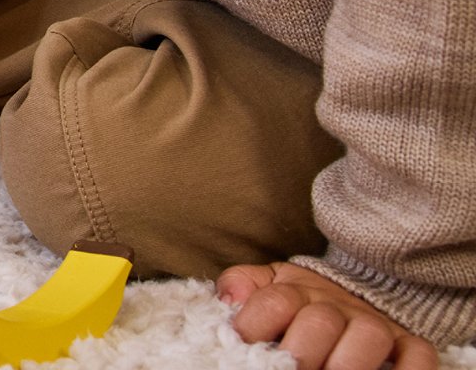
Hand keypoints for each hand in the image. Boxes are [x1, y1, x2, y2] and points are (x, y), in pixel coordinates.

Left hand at [218, 262, 436, 369]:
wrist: (353, 292)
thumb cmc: (300, 301)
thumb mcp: (266, 286)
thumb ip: (242, 287)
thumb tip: (229, 300)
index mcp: (296, 290)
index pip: (276, 301)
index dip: (255, 325)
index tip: (241, 346)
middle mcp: (338, 305)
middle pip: (320, 321)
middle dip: (301, 353)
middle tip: (290, 369)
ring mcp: (375, 324)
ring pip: (369, 336)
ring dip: (347, 364)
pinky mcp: (409, 343)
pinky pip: (418, 356)